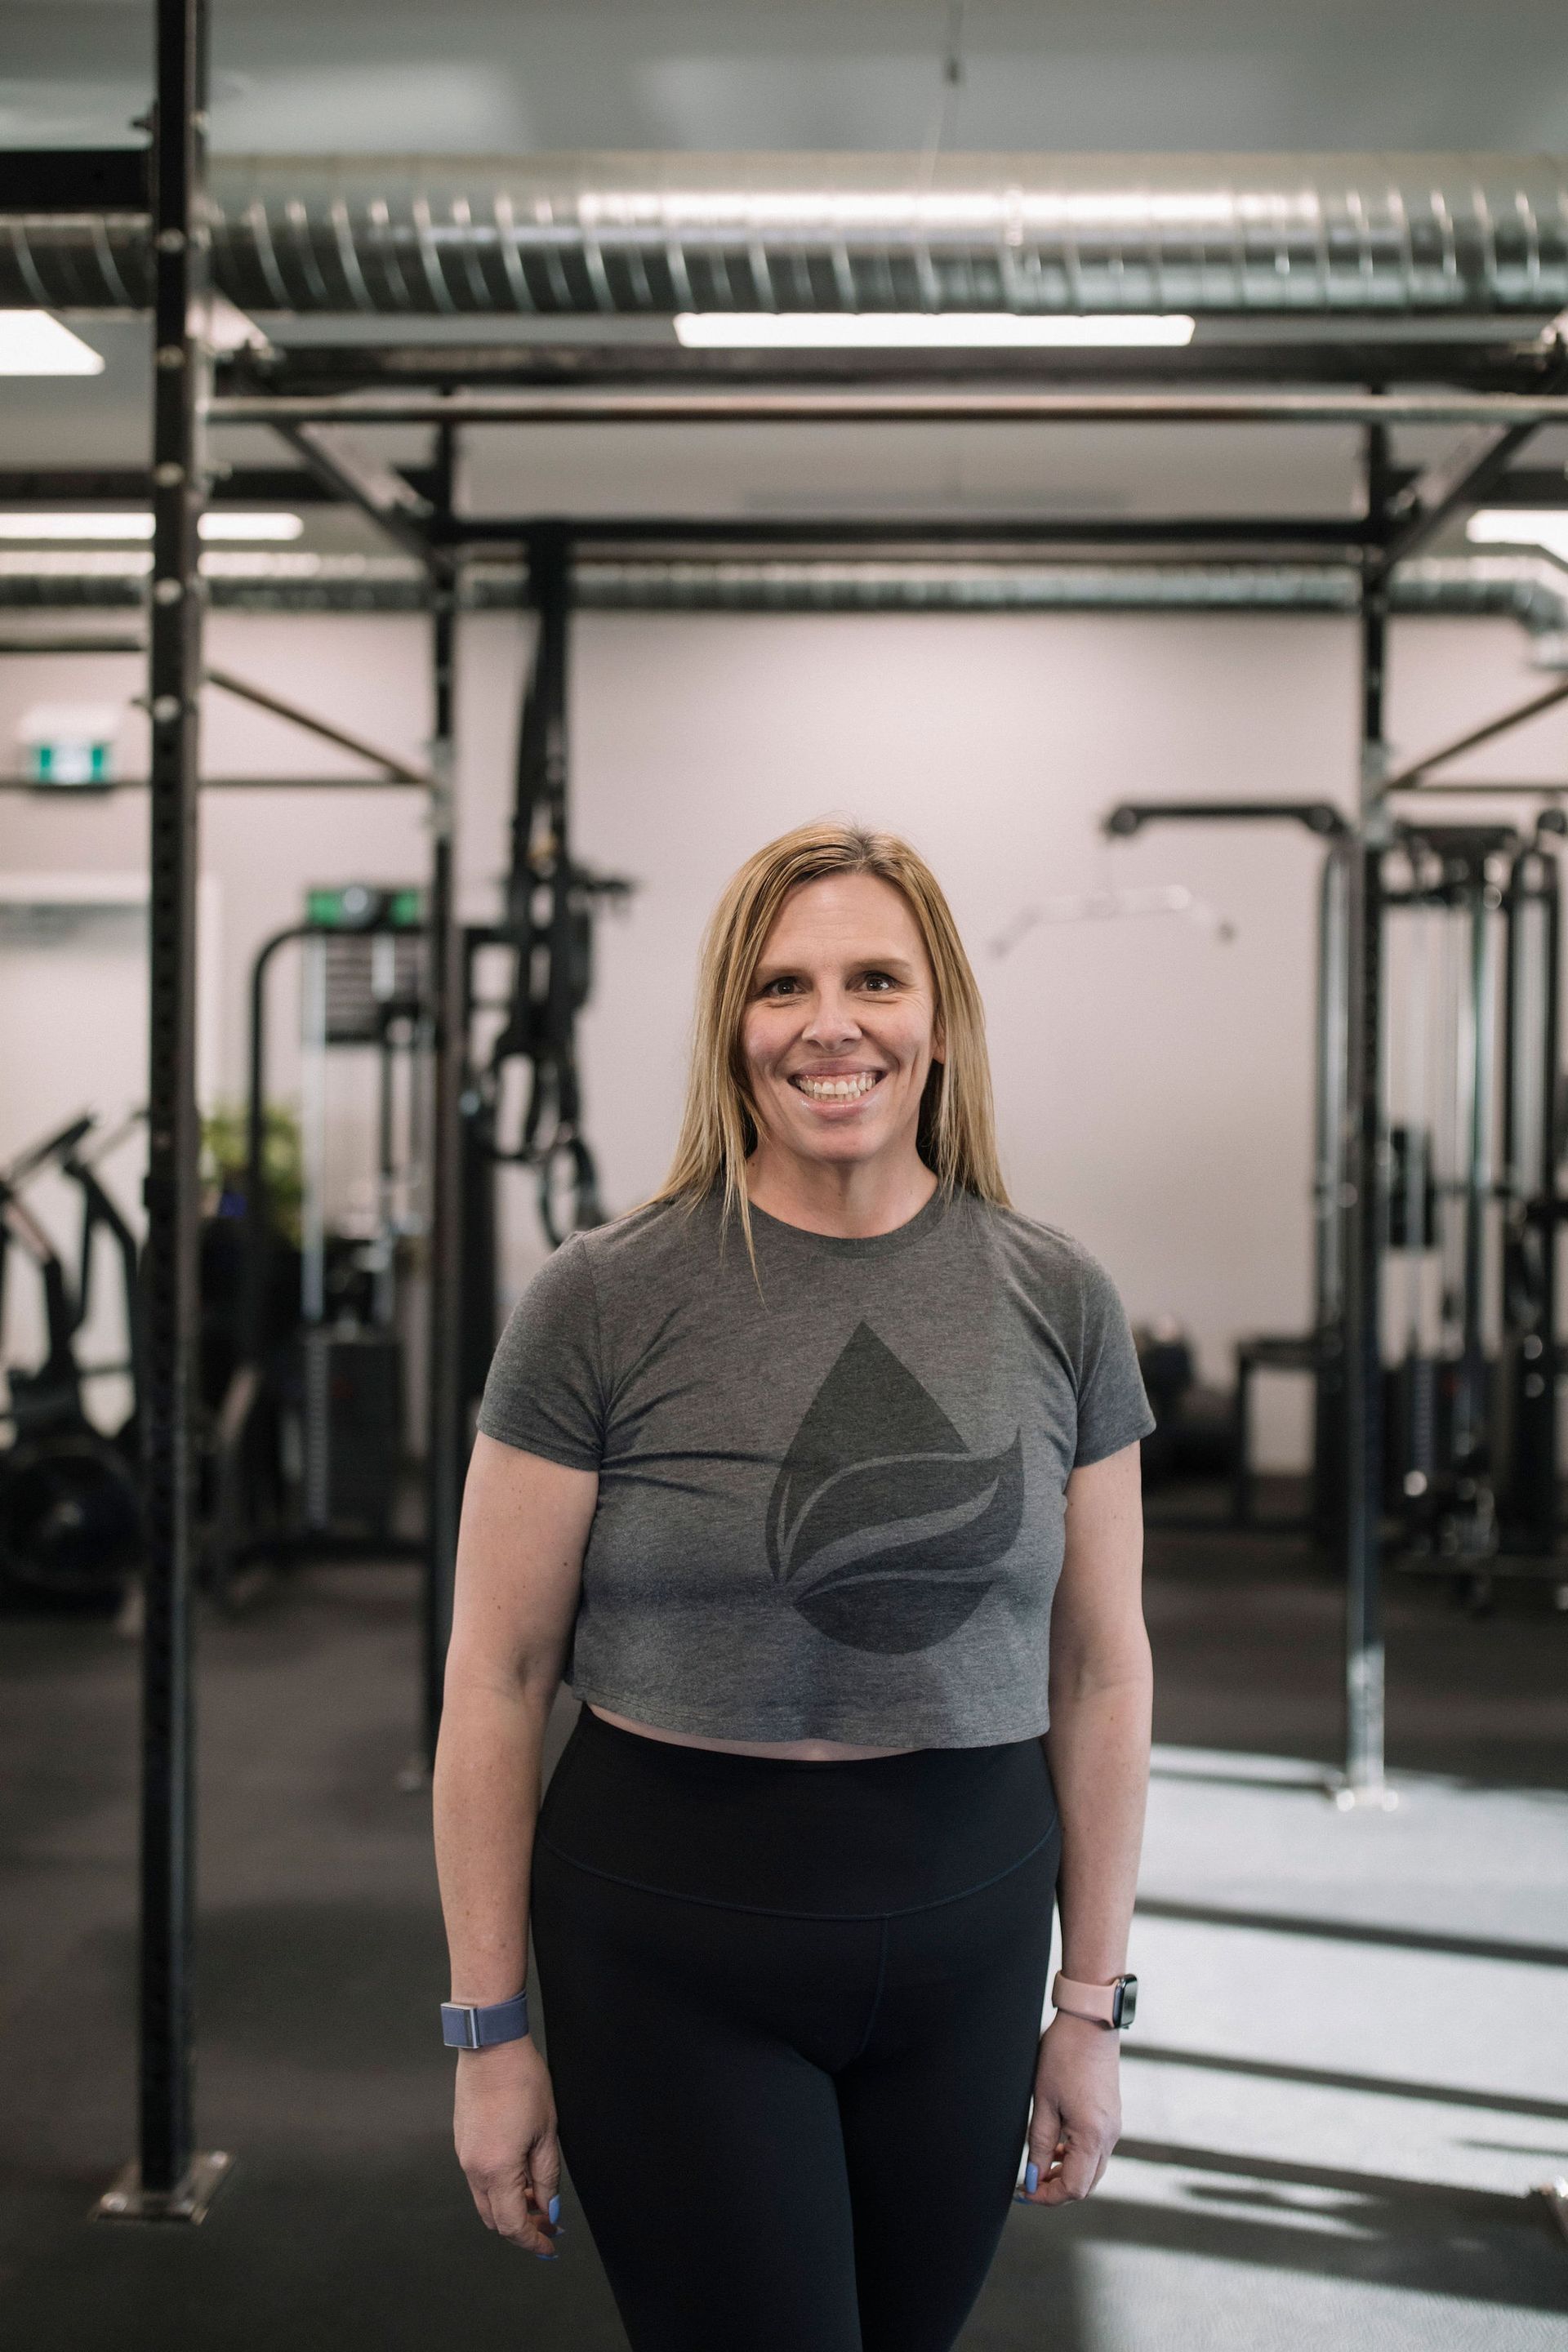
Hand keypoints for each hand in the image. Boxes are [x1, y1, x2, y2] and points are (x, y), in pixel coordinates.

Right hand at [453, 2035, 564, 2258]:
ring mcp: (464, 2155)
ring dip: (510, 2206)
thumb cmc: (522, 2082)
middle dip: (523, 2226)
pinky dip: (499, 2187)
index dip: (533, 2241)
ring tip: (538, 2195)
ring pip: (485, 2200)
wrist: (491, 2047)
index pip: (513, 2225)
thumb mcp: (546, 2132)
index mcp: (496, 2171)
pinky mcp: (462, 2141)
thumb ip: (547, 2177)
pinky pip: (479, 2179)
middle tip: (549, 2221)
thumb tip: (550, 2208)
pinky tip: (520, 2173)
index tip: (550, 2246)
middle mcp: (474, 2169)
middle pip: (495, 2219)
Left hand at [1015, 2011, 1120, 2205]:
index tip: (1024, 2192)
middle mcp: (1109, 2137)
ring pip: (1093, 2169)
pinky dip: (1076, 2157)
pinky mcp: (1112, 2117)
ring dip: (1067, 2173)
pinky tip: (1056, 2145)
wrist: (1090, 2023)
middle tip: (1030, 2183)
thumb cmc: (1064, 2056)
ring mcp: (1114, 2127)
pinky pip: (1097, 2151)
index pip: (1074, 2187)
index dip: (1048, 2196)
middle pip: (1087, 2184)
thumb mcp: (1043, 2101)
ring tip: (1040, 2164)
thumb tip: (1033, 2177)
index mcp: (1092, 2136)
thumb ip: (1039, 2144)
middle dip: (1057, 2190)